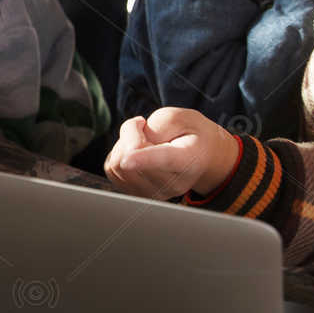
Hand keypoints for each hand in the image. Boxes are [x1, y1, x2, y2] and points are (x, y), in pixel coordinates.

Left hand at [103, 108, 239, 200]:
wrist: (201, 156)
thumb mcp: (180, 117)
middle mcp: (174, 184)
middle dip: (131, 133)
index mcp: (189, 160)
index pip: (164, 159)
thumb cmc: (189, 133)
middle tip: (146, 127)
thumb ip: (157, 126)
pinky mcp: (139, 195)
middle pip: (130, 156)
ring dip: (124, 145)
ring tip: (145, 141)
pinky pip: (112, 171)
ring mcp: (156, 194)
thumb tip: (132, 148)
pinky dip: (118, 156)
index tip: (127, 160)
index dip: (143, 159)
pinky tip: (136, 153)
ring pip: (117, 165)